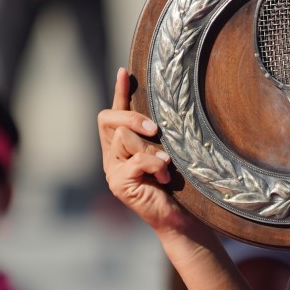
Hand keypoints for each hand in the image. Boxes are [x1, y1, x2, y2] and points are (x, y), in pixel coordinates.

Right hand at [98, 67, 204, 238]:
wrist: (179, 218)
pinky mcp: (118, 184)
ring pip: (123, 138)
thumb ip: (156, 135)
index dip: (119, 92)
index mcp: (120, 147)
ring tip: (166, 165)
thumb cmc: (178, 185)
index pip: (113, 114)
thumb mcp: (167, 151)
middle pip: (110, 119)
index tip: (125, 71)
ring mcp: (112, 171)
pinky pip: (136, 160)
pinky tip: (165, 175)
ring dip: (150, 149)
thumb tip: (163, 108)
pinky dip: (155, 164)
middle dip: (132, 118)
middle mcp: (111, 157)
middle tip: (156, 129)